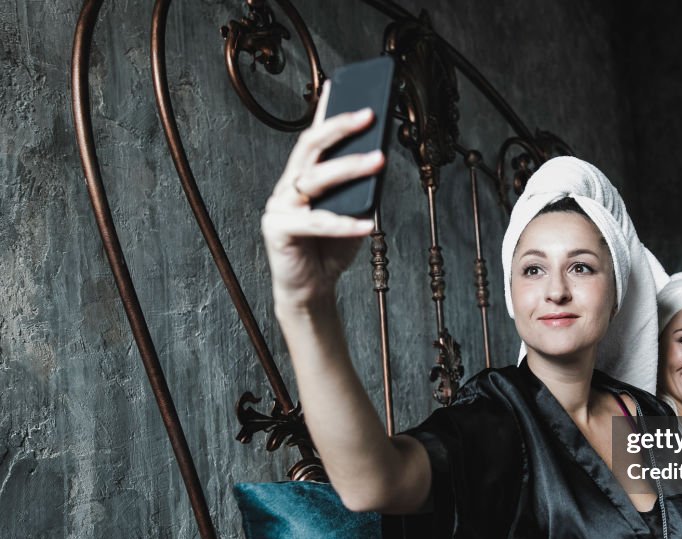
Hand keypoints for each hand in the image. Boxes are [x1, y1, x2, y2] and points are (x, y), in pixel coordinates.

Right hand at [262, 80, 386, 309]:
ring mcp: (280, 206)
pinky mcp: (278, 230)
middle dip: (340, 127)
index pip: (315, 137)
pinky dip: (344, 224)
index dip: (328, 111)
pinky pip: (316, 222)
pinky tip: (368, 223)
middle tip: (370, 114)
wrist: (312, 288)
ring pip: (315, 179)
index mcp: (303, 176)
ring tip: (379, 160)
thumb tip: (381, 157)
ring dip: (349, 167)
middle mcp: (288, 185)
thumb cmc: (331, 249)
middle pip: (311, 147)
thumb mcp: (352, 212)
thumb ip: (360, 188)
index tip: (346, 86)